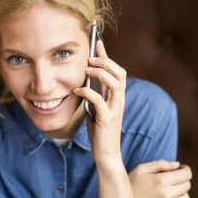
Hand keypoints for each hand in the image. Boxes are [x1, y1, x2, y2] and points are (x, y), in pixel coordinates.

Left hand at [74, 38, 125, 165]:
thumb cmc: (100, 132)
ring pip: (115, 83)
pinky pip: (99, 100)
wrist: (106, 154)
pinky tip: (76, 91)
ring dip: (100, 73)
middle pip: (120, 73)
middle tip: (89, 59)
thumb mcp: (97, 109)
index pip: (116, 70)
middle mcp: (120, 101)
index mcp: (117, 97)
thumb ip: (95, 95)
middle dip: (105, 62)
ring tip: (85, 71)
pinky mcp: (107, 119)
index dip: (106, 56)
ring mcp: (115, 109)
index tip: (97, 42)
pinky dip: (87, 92)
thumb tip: (85, 80)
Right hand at [129, 160, 191, 197]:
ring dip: (182, 192)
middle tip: (175, 178)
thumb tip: (177, 165)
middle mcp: (166, 194)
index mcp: (161, 180)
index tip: (180, 169)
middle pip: (187, 186)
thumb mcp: (141, 168)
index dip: (185, 170)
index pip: (186, 175)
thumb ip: (160, 164)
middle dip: (183, 180)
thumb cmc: (130, 183)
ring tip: (172, 190)